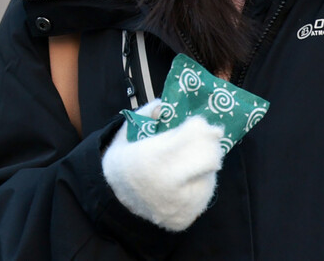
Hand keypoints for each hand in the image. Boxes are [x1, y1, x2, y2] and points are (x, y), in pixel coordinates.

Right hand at [101, 100, 224, 231]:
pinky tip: (185, 179)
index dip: (198, 126)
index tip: (196, 122)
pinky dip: (199, 182)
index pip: (194, 135)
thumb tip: (168, 105)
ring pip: (210, 174)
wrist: (113, 200)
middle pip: (210, 156)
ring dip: (204, 163)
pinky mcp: (185, 218)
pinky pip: (204, 193)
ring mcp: (178, 205)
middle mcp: (168, 185)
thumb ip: (149, 113)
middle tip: (202, 137)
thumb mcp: (128, 129)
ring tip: (187, 160)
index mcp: (152, 158)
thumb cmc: (124, 159)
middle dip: (208, 143)